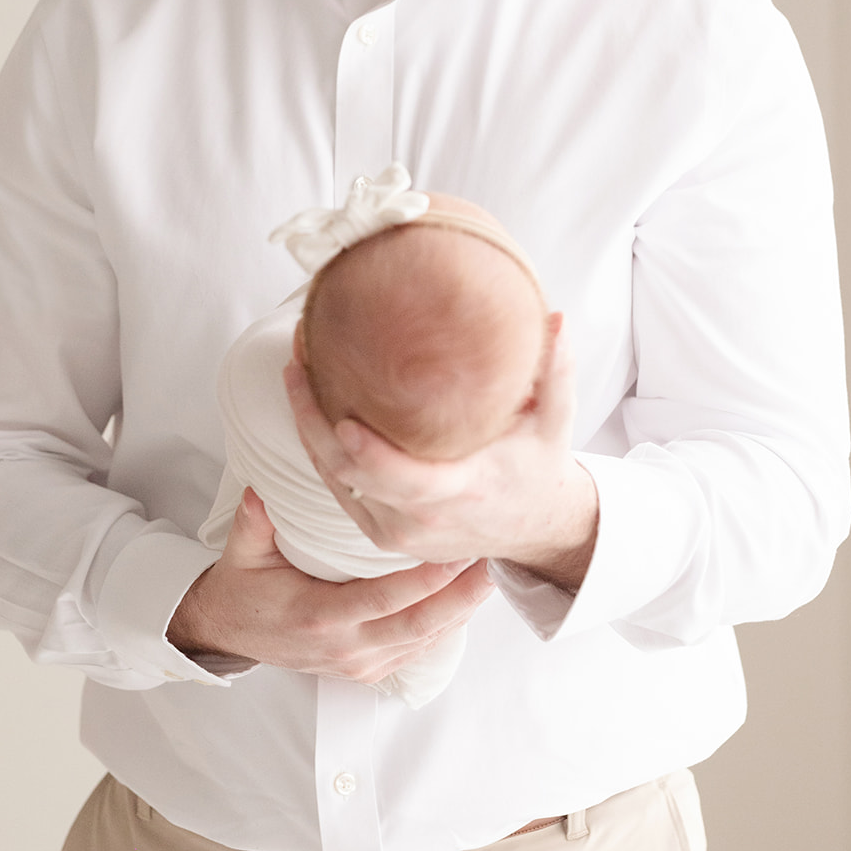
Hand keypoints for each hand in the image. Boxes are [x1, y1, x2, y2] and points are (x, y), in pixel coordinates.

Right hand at [167, 487, 495, 680]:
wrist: (225, 634)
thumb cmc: (240, 589)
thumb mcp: (241, 552)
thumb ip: (254, 521)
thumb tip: (262, 490)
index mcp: (318, 618)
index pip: (384, 599)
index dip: (425, 580)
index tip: (457, 553)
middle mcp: (345, 647)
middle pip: (418, 626)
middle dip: (460, 597)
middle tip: (493, 564)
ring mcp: (358, 663)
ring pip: (423, 641)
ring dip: (460, 611)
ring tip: (492, 577)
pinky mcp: (366, 668)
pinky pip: (415, 649)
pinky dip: (444, 626)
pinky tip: (467, 602)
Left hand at [285, 312, 598, 590]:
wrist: (534, 527)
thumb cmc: (539, 466)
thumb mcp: (555, 422)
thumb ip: (556, 372)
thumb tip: (557, 318)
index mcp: (461, 491)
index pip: (403, 480)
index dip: (369, 454)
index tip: (341, 416)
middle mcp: (420, 519)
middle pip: (349, 475)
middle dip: (311, 420)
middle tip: (295, 363)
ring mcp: (396, 531)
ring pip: (334, 481)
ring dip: (305, 429)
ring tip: (293, 372)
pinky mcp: (381, 532)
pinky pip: (338, 489)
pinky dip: (317, 450)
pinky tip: (307, 408)